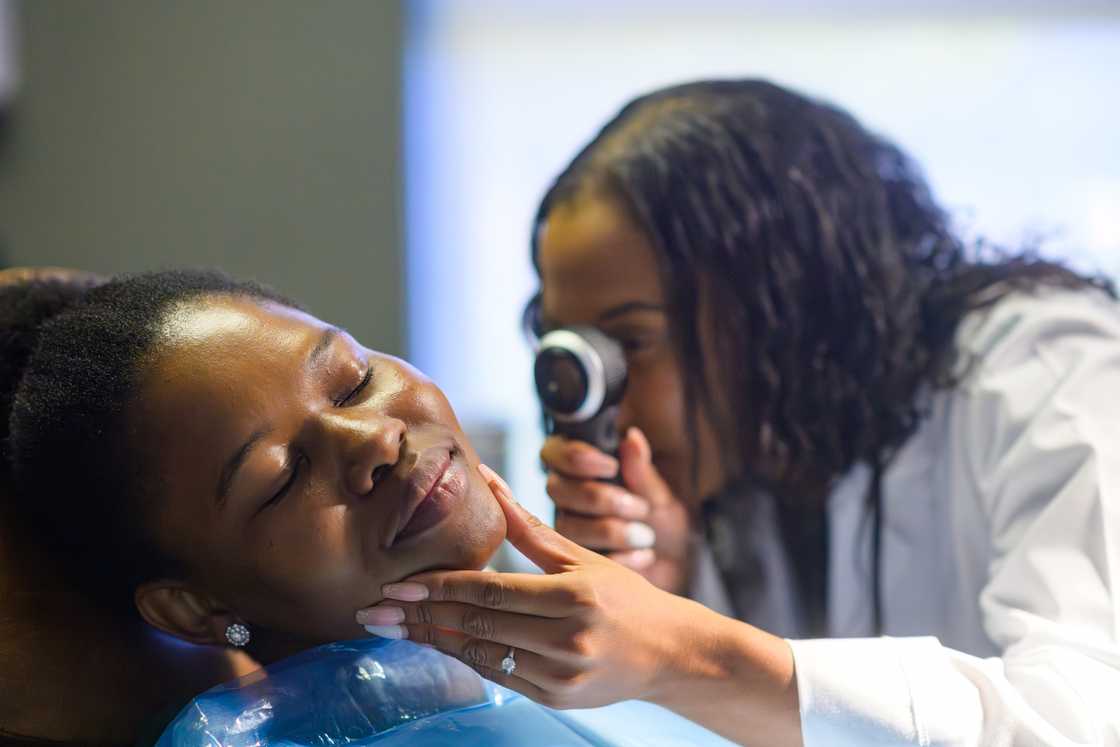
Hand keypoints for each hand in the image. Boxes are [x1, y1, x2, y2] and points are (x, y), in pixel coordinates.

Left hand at [355, 465, 801, 745]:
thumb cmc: (627, 596)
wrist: (674, 653)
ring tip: (392, 629)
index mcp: (572, 595)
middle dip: (419, 617)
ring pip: (482, 655)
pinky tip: (436, 644)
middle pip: (476, 625)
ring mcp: (563, 673)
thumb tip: (486, 480)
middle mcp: (567, 637)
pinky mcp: (560, 697)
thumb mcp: (580, 556)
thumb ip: (526, 525)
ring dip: (433, 641)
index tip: (395, 586)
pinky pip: (501, 677)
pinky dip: (465, 659)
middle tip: (372, 611)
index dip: (437, 589)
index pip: (488, 591)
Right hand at [541, 427, 690, 593]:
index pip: (554, 451)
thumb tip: (632, 439)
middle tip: (639, 507)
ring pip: (567, 525)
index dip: (577, 458)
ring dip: (612, 531)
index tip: (612, 466)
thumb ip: (642, 470)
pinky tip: (643, 556)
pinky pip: (580, 560)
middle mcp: (567, 496)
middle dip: (600, 498)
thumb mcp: (659, 493)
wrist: (676, 562)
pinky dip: (618, 558)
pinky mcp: (575, 561)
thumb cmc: (662, 519)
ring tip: (646, 535)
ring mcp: (568, 528)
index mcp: (580, 467)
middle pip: (556, 489)